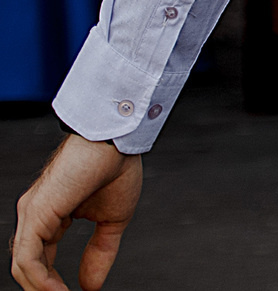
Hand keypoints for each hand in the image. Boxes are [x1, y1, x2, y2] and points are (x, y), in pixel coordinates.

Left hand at [12, 134, 140, 290]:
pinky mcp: (35, 214)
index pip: (41, 258)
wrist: (116, 140)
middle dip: (43, 289)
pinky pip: (28, 257)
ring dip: (41, 289)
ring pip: (23, 265)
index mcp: (49, 216)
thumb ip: (100, 252)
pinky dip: (41, 279)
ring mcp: (31, 215)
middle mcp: (33, 216)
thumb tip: (91, 285)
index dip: (52, 281)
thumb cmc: (114, 166)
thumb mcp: (112, 220)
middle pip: (27, 266)